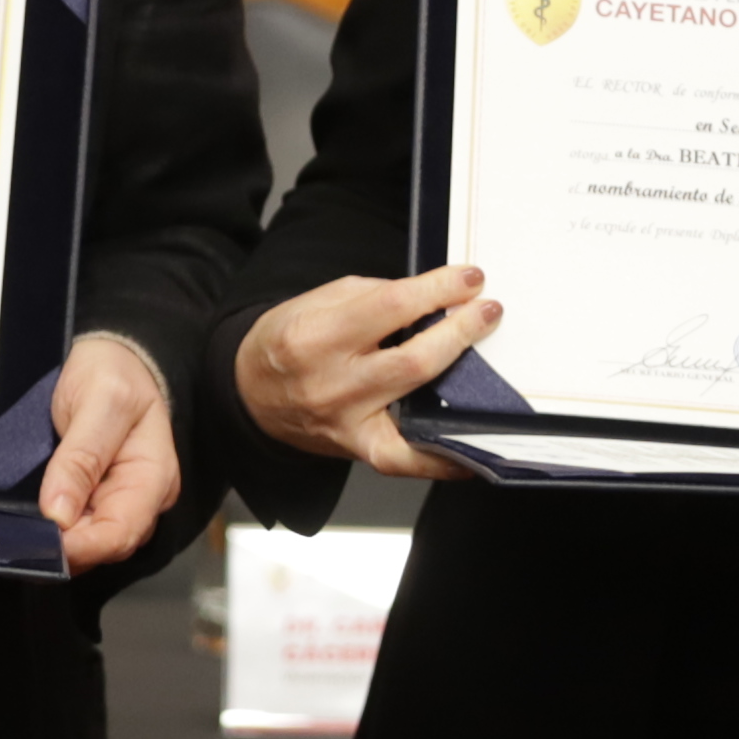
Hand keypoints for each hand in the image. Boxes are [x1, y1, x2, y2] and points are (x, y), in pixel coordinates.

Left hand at [37, 332, 179, 574]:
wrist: (108, 355)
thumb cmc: (113, 371)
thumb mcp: (101, 400)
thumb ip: (82, 456)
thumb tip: (59, 513)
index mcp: (153, 478)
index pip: (121, 534)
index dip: (81, 546)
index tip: (42, 541)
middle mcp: (139, 500)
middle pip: (104, 547)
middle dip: (64, 549)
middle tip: (20, 538)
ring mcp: (115, 502)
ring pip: (87, 544)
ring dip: (54, 544)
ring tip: (19, 531)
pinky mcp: (92, 500)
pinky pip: (73, 528)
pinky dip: (50, 532)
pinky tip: (26, 524)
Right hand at [230, 262, 498, 483]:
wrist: (250, 394)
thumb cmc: (287, 343)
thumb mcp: (319, 301)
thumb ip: (376, 297)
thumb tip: (434, 298)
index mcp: (315, 336)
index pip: (392, 307)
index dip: (439, 288)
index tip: (470, 277)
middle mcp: (331, 384)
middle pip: (413, 360)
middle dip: (460, 331)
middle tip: (487, 311)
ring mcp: (346, 424)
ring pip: (419, 412)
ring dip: (464, 382)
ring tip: (487, 359)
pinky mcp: (358, 450)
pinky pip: (409, 461)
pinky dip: (445, 457)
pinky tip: (473, 443)